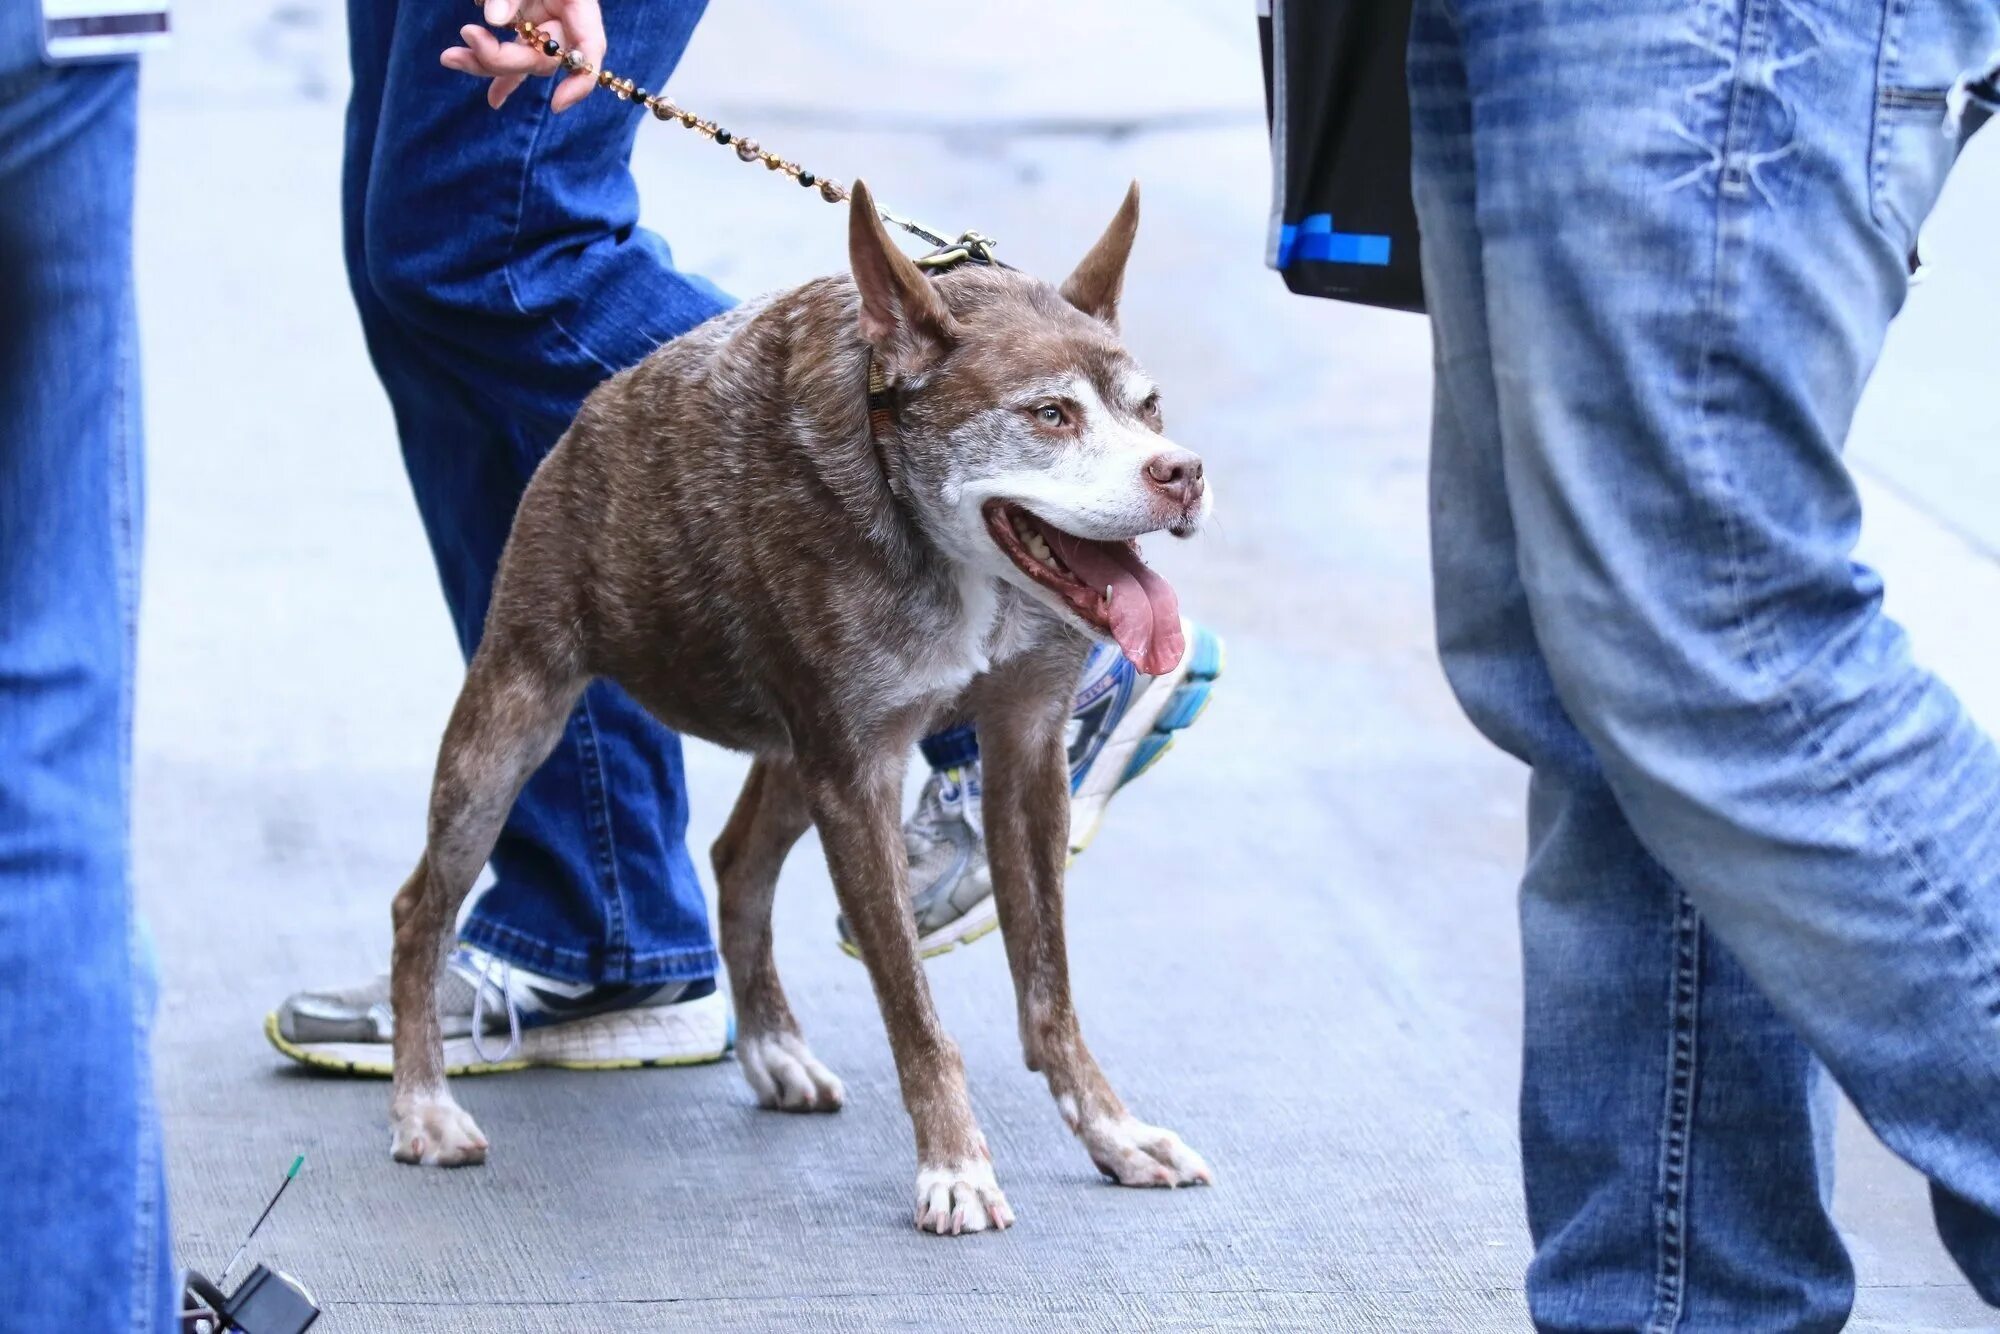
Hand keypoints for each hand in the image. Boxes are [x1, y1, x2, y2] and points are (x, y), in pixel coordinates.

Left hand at [440, 0, 606, 112]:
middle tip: (468, 37)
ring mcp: (540, 20)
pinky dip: (497, 72)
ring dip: (486, 63)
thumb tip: (495, 20)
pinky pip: (512, 53)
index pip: (590, 49)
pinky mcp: (519, 22)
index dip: (580, 80)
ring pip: (522, 59)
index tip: (556, 104)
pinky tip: (492, 99)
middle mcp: (562, 15)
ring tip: (451, 57)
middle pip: (545, 58)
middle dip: (504, 59)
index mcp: (577, 1)